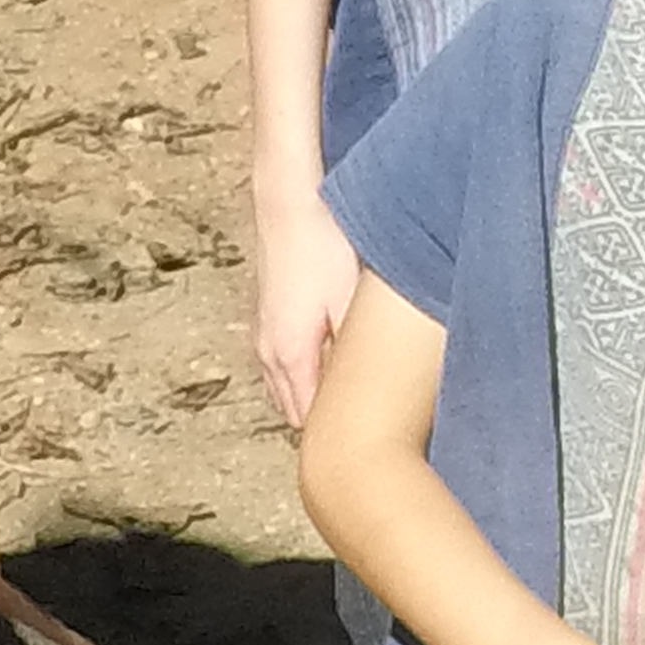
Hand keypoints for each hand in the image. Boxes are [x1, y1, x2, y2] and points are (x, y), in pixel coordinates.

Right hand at [252, 190, 362, 426]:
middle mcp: (270, 352)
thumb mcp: (351, 305)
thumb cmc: (322, 247)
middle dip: (324, 423)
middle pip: (294, 410)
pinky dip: (303, 376)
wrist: (288, 201)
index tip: (367, 443)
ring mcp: (264, 335)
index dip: (338, 433)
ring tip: (349, 402)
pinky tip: (330, 365)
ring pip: (284, 388)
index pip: (309, 419)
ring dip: (311, 398)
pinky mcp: (268, 318)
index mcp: (292, 356)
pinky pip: (281, 366)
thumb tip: (380, 388)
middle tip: (365, 429)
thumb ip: (359, 352)